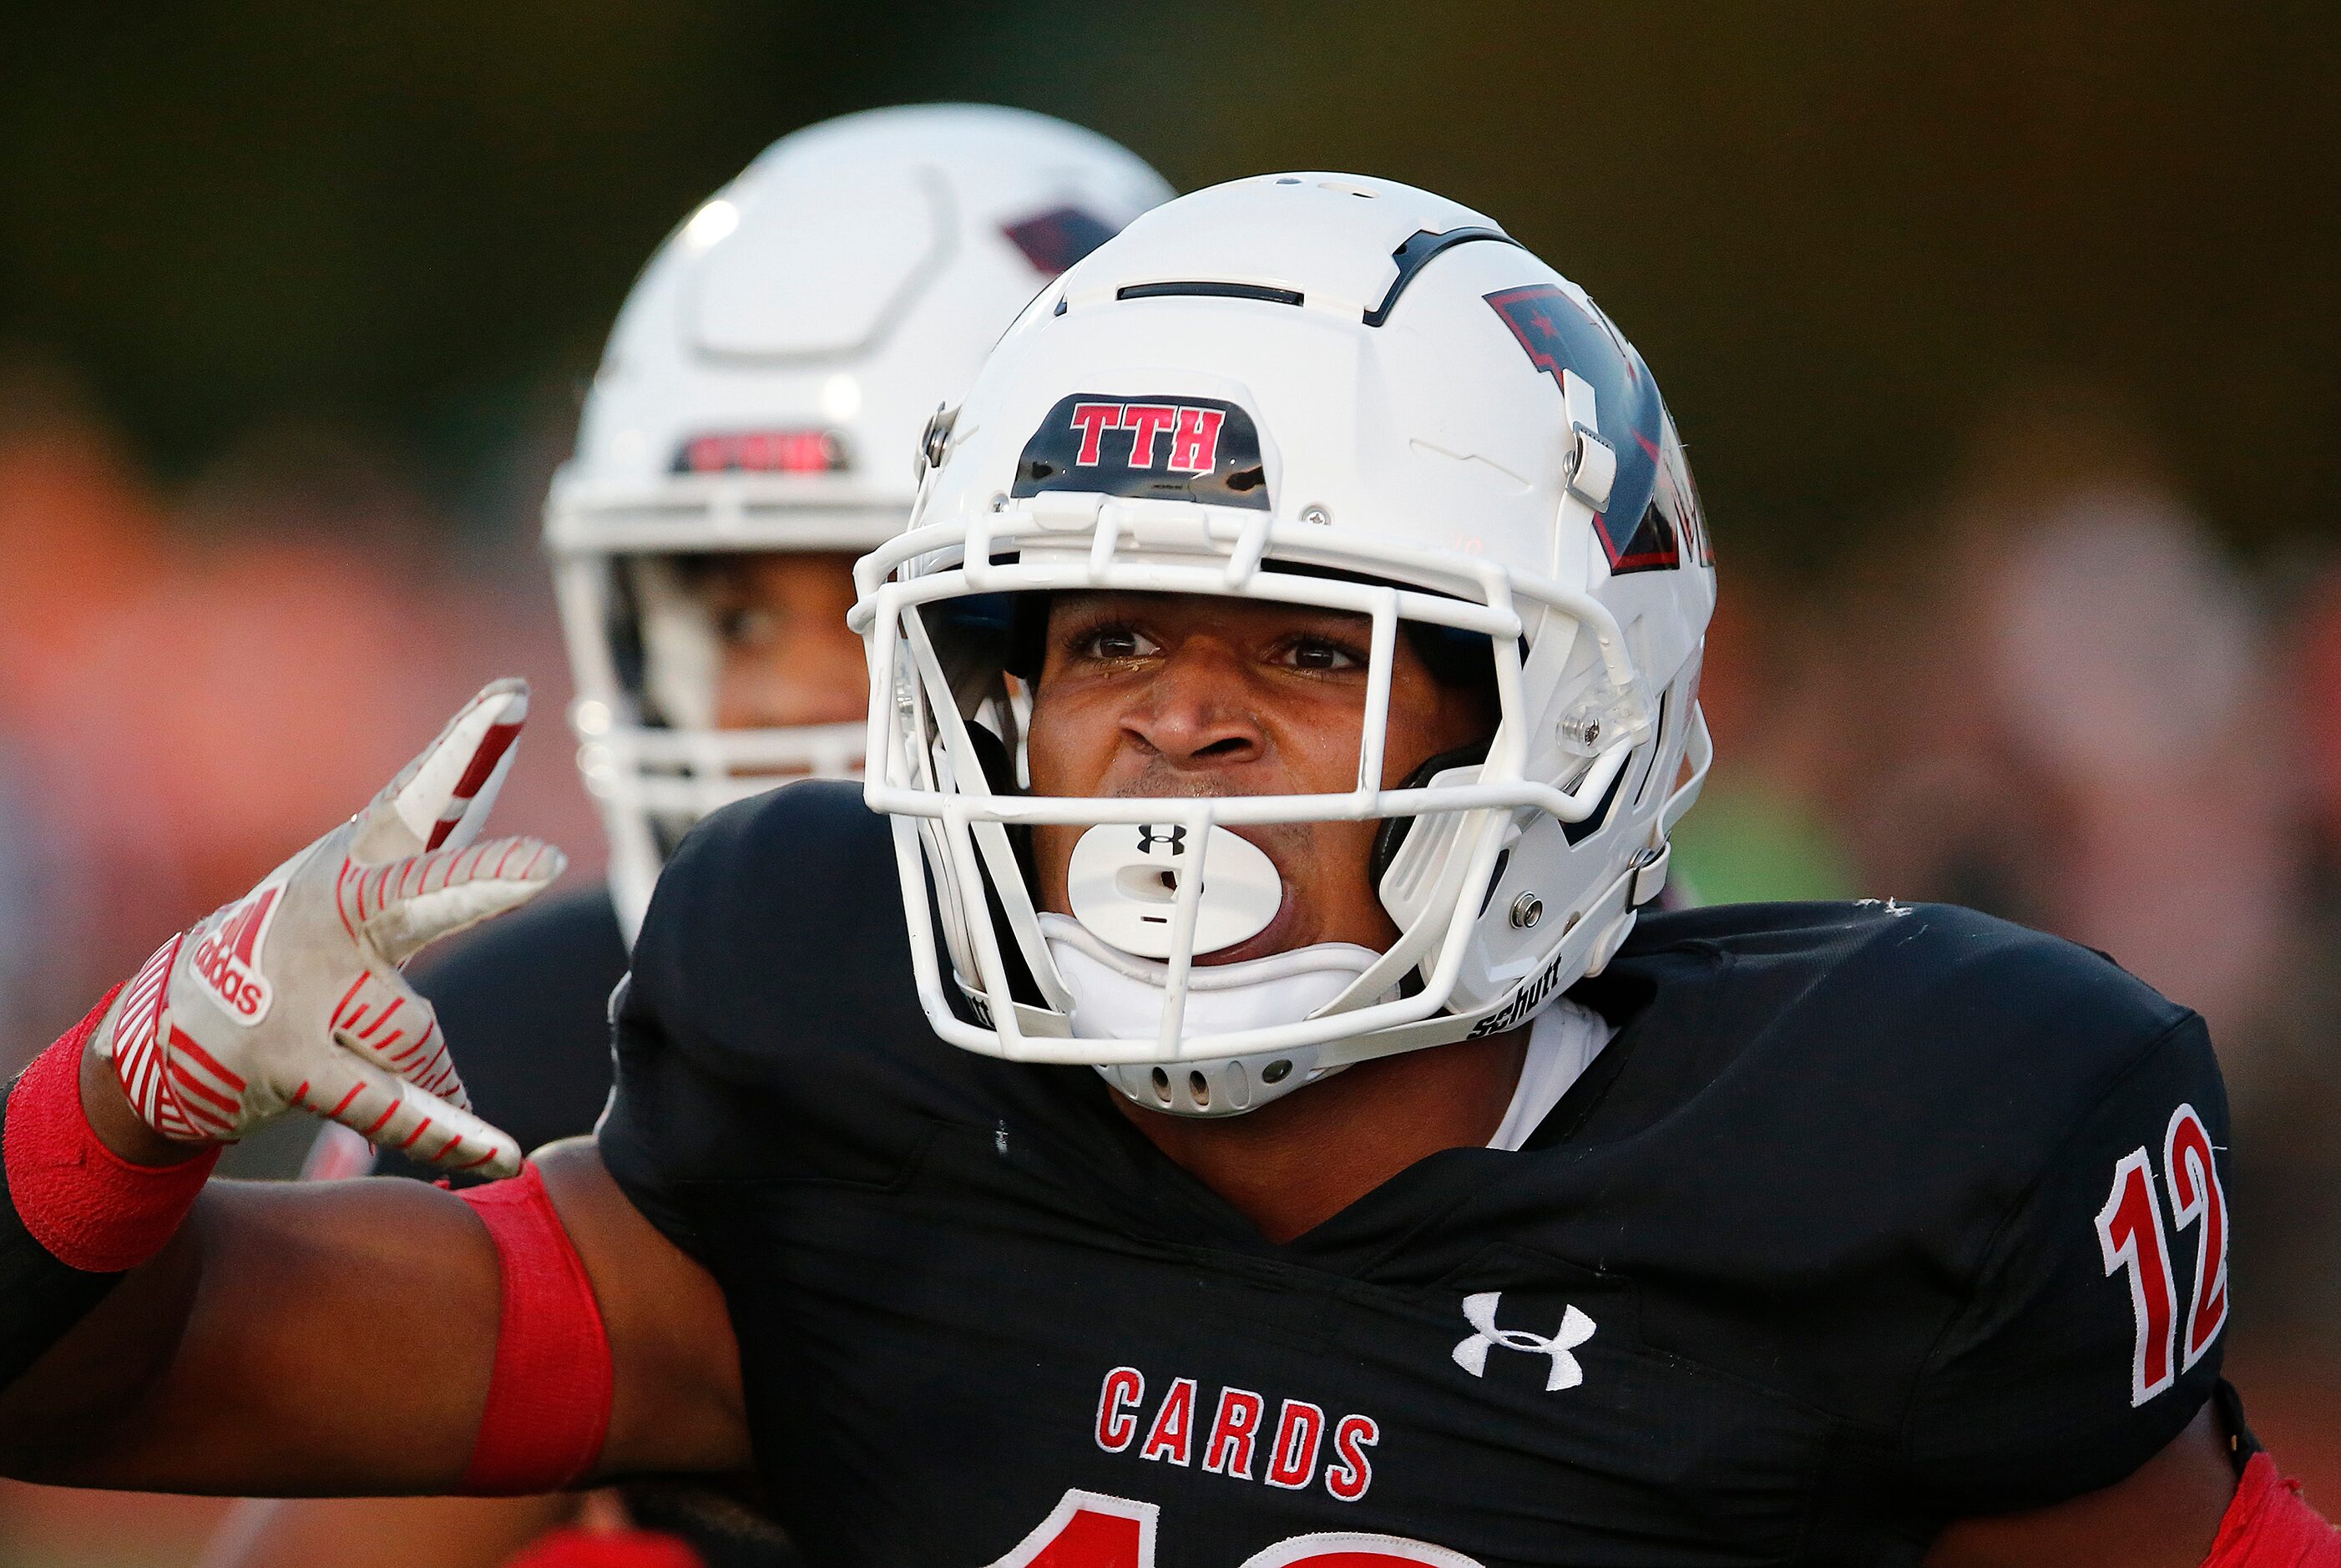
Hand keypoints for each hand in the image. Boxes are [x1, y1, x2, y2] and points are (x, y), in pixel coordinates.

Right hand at [93, 680, 564, 1175]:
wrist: (173, 1029)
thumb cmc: (302, 937)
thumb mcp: (366, 869)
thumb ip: (445, 820)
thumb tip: (516, 728)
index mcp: (354, 862)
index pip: (422, 797)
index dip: (468, 748)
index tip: (515, 695)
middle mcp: (328, 914)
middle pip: (413, 898)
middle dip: (476, 884)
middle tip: (545, 869)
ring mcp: (303, 990)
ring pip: (414, 1029)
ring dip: (434, 1067)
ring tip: (424, 1092)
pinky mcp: (290, 1061)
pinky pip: (386, 1102)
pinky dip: (442, 1130)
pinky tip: (495, 1153)